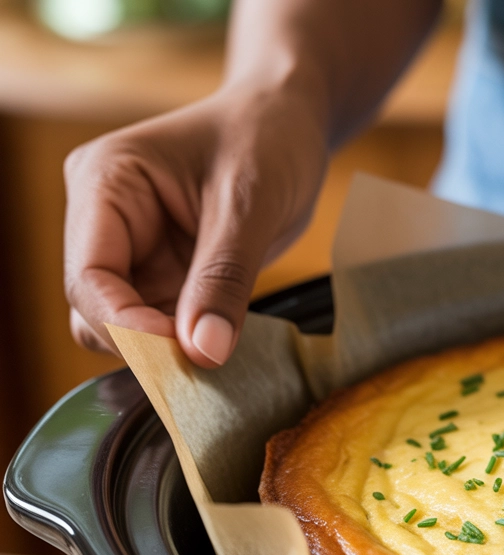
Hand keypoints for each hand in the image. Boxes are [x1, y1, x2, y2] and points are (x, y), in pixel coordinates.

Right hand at [64, 87, 328, 366]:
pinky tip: (224, 343)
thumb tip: (204, 351)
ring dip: (168, 347)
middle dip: (145, 341)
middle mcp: (105, 218)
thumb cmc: (267, 137)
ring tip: (221, 351)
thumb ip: (225, 278)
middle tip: (207, 361)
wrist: (290, 120)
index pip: (89, 276)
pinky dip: (189, 340)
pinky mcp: (165, 269)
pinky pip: (164, 320)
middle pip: (97, 308)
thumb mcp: (251, 204)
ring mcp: (134, 248)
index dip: (126, 325)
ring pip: (127, 323)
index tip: (180, 353)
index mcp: (105, 183)